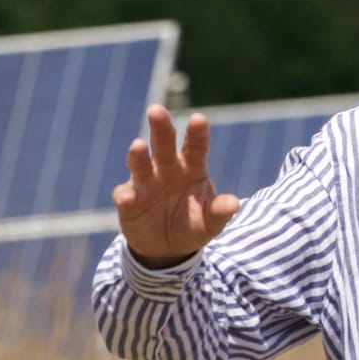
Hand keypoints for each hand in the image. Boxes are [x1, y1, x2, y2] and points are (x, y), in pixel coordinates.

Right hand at [112, 105, 240, 267]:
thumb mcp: (210, 222)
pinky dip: (125, 196)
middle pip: (163, 143)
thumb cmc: (193, 224)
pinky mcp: (128, 200)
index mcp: (192, 167)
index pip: (196, 145)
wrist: (168, 248)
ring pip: (140, 163)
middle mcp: (167, 168)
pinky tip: (127, 197)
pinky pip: (125, 196)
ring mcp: (145, 182)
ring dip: (138, 155)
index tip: (198, 119)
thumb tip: (233, 204)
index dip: (197, 132)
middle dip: (160, 127)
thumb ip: (220, 212)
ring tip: (138, 146)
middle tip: (156, 110)